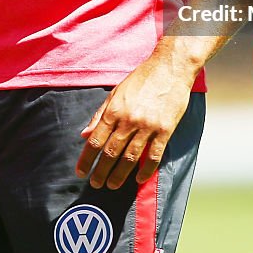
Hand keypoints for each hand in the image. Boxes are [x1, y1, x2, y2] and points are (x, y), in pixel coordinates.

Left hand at [75, 53, 193, 189]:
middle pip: (111, 152)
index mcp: (115, 110)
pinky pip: (154, 155)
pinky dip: (146, 170)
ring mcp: (148, 126)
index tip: (81, 172)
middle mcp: (129, 120)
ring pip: (131, 157)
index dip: (87, 159)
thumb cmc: (142, 78)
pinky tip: (139, 178)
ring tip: (113, 185)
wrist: (170, 67)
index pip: (95, 141)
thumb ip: (100, 114)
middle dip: (101, 171)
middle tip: (96, 184)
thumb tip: (84, 134)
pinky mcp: (165, 129)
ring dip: (120, 175)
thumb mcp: (116, 92)